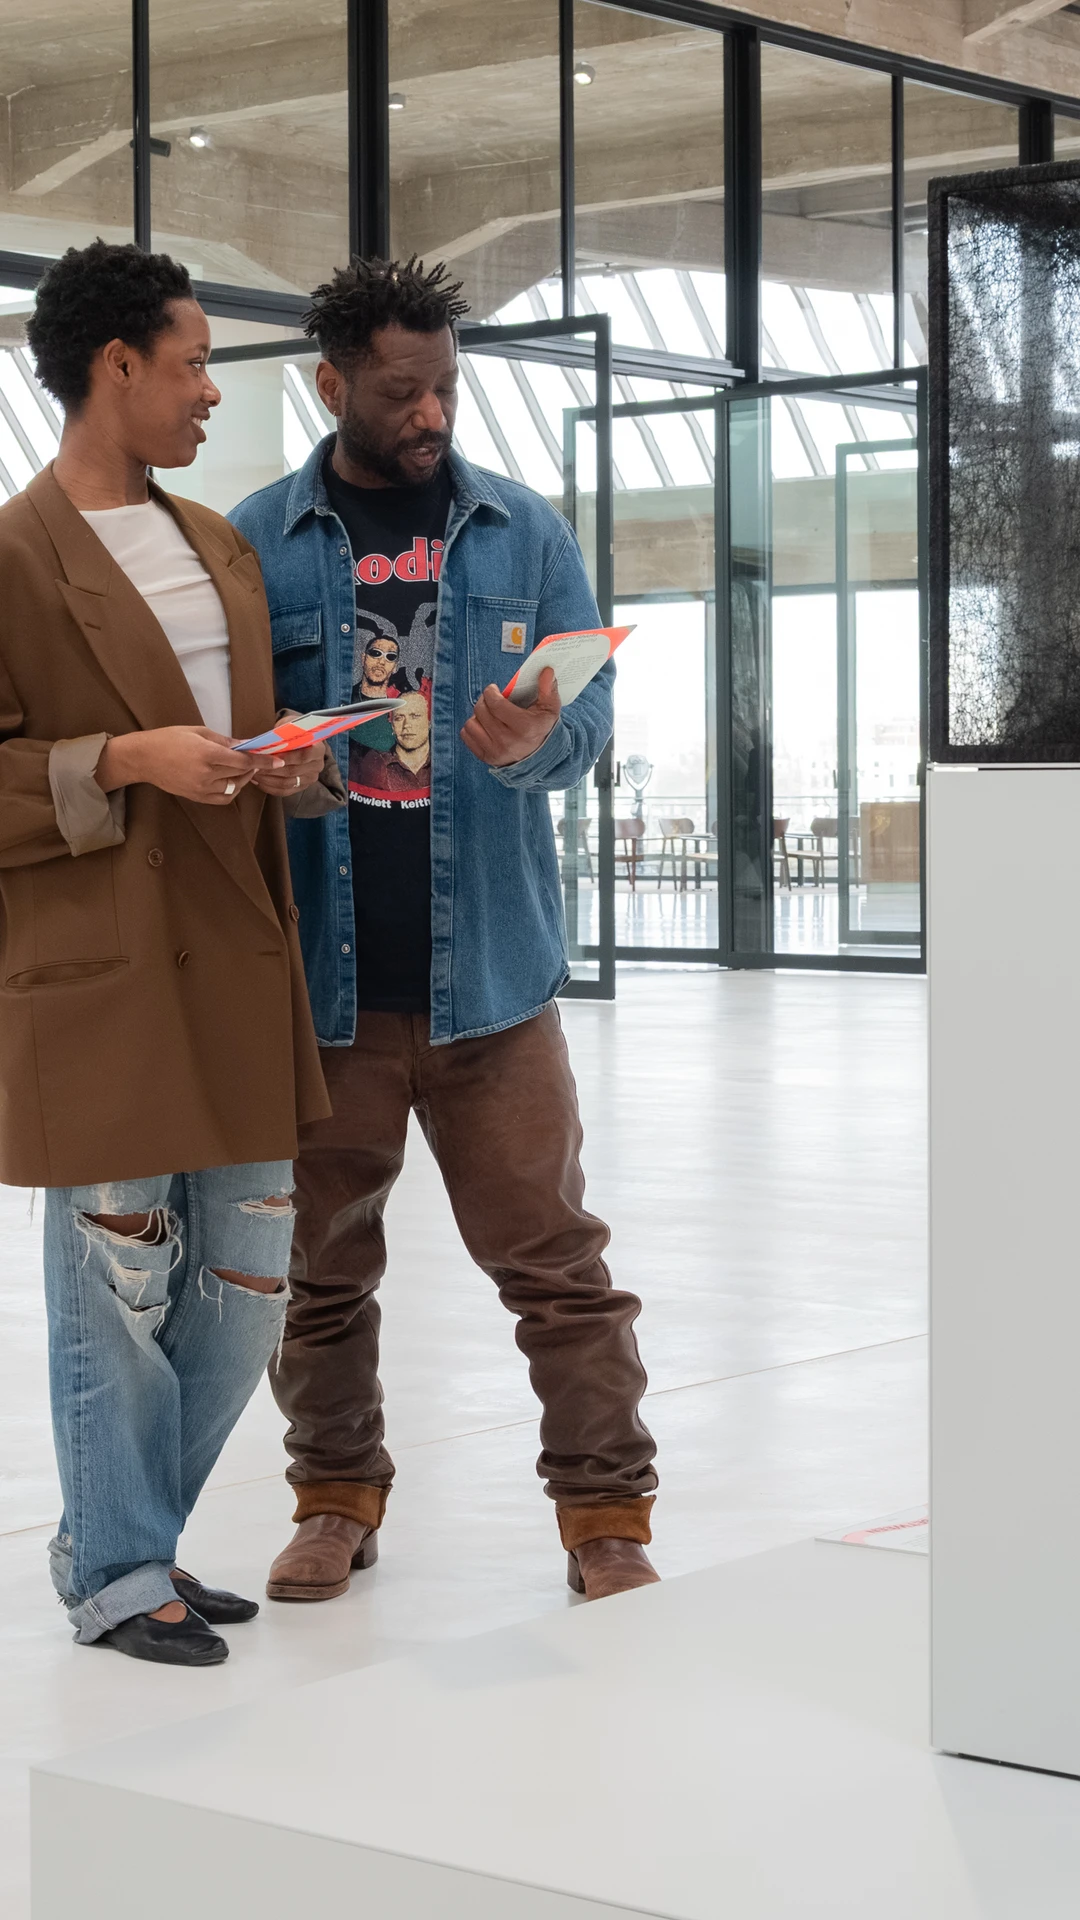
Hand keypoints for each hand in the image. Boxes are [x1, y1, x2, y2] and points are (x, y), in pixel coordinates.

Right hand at [96, 727, 257, 805]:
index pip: (243, 760)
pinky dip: (233, 791)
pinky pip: (223, 798)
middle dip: (254, 767)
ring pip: (234, 788)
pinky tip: (233, 781)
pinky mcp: (196, 797)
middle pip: (240, 774)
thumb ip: (224, 741)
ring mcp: (201, 788)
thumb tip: (245, 745)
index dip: (262, 761)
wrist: (143, 758)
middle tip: (260, 759)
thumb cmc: (168, 739)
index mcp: (206, 754)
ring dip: (244, 779)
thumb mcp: (197, 732)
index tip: (277, 760)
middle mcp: (205, 774)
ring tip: (245, 769)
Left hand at [248, 740, 327, 795]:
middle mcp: (317, 766)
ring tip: (253, 773)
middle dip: (271, 770)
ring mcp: (310, 779)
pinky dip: (269, 787)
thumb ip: (283, 733)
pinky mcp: (301, 787)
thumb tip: (270, 739)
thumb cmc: (293, 732)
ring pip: (286, 783)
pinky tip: (257, 781)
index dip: (285, 758)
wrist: (301, 740)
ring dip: (267, 779)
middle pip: (292, 771)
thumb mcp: (290, 726)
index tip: (268, 757)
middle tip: (254, 766)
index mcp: (318, 750)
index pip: (303, 757)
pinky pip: (284, 791)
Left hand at [460, 667, 560, 766]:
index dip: (490, 692)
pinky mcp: (487, 757)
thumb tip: (546, 671)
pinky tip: (483, 725)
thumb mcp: (549, 709)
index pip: (496, 704)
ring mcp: (496, 751)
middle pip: (481, 711)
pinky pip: (466, 736)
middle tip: (491, 699)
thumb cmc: (542, 728)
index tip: (493, 689)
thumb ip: (548, 689)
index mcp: (524, 727)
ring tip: (488, 714)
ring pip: (471, 723)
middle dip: (484, 701)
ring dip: (478, 715)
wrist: (540, 756)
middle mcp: (508, 741)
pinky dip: (472, 728)